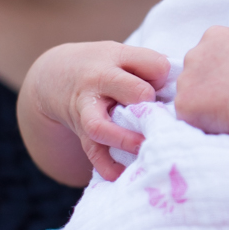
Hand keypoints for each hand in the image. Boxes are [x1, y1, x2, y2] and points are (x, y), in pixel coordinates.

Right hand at [21, 42, 169, 182]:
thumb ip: (151, 66)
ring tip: (144, 147)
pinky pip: (93, 152)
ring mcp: (87, 109)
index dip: (164, 76)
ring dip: (127, 139)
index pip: (154, 65)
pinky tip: (121, 174)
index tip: (160, 84)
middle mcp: (99, 82)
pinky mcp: (82, 132)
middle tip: (158, 112)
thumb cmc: (103, 66)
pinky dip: (106, 165)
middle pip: (134, 90)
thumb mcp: (123, 55)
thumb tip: (174, 92)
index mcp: (117, 58)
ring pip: (102, 126)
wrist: (54, 75)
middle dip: (150, 102)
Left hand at [175, 26, 228, 137]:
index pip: (208, 54)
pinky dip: (201, 121)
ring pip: (188, 94)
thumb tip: (224, 77)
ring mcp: (186, 78)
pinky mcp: (182, 103)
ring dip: (202, 104)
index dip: (222, 72)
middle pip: (194, 73)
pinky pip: (187, 115)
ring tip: (228, 110)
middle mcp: (194, 53)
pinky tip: (221, 120)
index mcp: (214, 35)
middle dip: (207, 87)